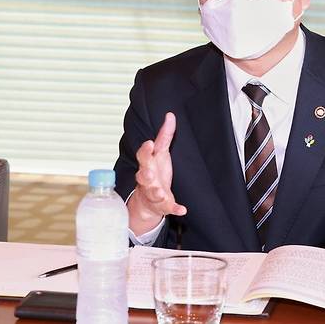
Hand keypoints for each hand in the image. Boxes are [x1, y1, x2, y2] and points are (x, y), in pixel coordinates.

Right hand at [127, 112, 186, 232]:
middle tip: (149, 173)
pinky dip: (174, 208)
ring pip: (153, 193)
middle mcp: (147, 179)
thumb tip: (170, 115)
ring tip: (161, 193)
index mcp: (147, 164)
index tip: (149, 143)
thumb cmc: (155, 171)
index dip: (145, 150)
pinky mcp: (162, 205)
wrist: (147, 201)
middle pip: (144, 176)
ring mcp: (153, 193)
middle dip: (146, 174)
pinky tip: (181, 209)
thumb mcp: (160, 152)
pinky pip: (168, 208)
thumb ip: (165, 135)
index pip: (144, 156)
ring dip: (157, 193)